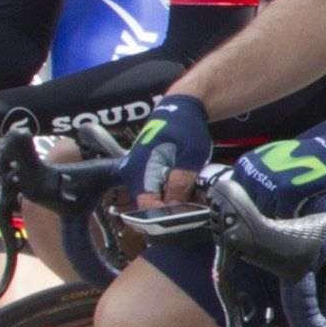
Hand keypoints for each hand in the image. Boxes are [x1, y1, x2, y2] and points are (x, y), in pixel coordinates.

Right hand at [120, 93, 213, 208]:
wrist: (180, 108)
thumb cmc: (186, 127)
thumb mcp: (190, 156)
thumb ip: (181, 182)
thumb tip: (175, 206)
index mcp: (139, 169)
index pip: (146, 207)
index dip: (165, 217)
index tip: (185, 218)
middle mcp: (132, 173)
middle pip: (148, 206)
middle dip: (170, 211)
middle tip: (193, 209)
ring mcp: (136, 173)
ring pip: (153, 199)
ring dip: (171, 202)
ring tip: (192, 197)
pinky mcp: (144, 172)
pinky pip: (155, 190)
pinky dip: (170, 193)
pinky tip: (185, 189)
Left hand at [221, 121, 325, 219]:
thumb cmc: (304, 158)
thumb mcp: (271, 159)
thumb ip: (255, 176)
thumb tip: (243, 203)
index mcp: (246, 164)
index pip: (235, 196)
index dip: (248, 206)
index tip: (258, 212)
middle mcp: (254, 172)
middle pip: (248, 207)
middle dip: (260, 214)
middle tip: (275, 217)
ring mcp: (269, 182)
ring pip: (264, 214)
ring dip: (275, 218)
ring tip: (288, 217)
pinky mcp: (288, 192)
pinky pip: (282, 215)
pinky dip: (290, 218)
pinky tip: (298, 213)